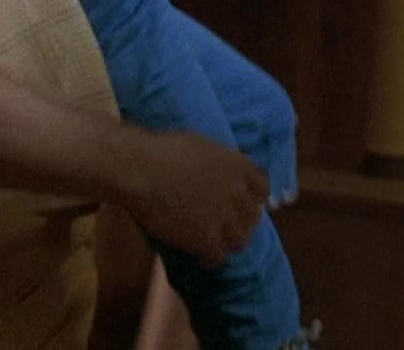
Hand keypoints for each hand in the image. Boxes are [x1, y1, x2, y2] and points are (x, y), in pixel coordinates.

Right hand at [124, 130, 267, 268]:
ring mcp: (224, 218)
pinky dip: (208, 257)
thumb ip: (216, 161)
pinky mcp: (206, 239)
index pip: (262, 188)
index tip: (240, 202)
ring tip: (211, 241)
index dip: (251, 197)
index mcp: (238, 165)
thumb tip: (215, 168)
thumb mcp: (200, 145)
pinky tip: (197, 254)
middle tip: (223, 224)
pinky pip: (217, 258)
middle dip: (240, 221)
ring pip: (240, 241)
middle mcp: (238, 192)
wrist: (142, 169)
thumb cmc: (162, 149)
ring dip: (227, 241)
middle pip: (252, 217)